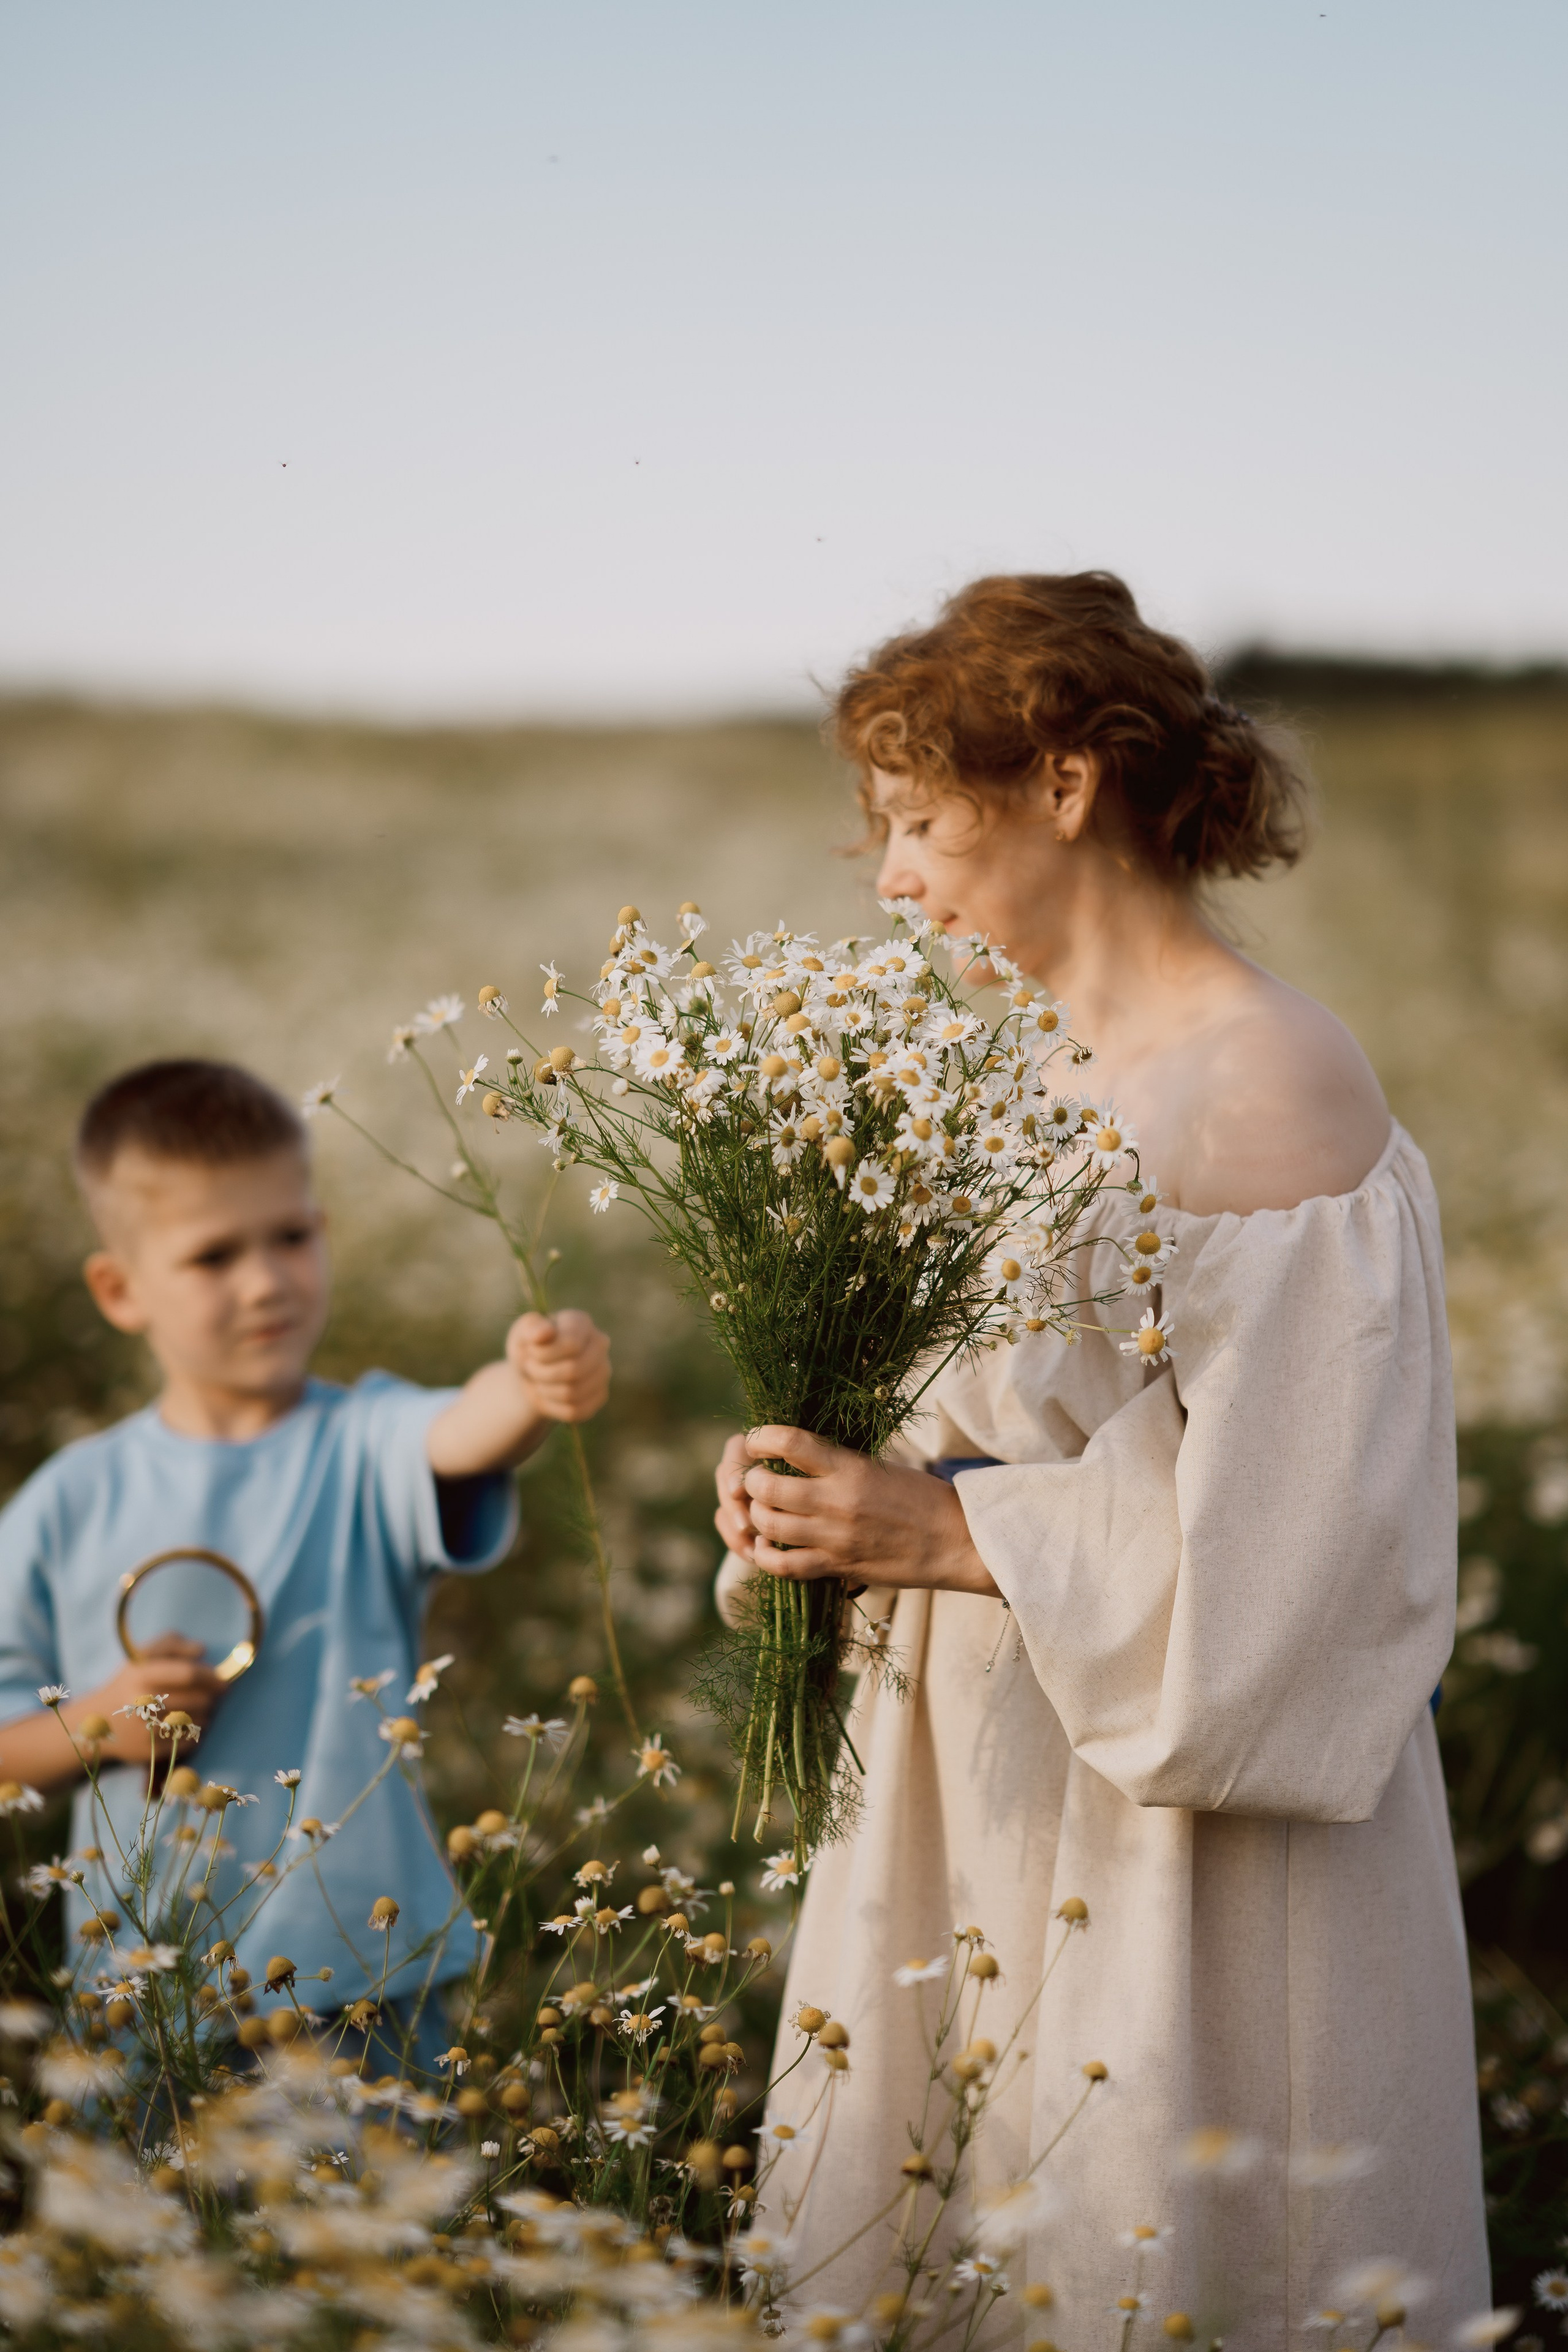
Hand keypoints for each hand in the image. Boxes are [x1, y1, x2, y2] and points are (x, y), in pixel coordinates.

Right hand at [67, 1640, 227, 1766]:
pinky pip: (188, 1742)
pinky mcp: (149, 1752)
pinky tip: (188, 1725)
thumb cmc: (129, 1682)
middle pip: (198, 1700)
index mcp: (141, 1674)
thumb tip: (201, 1650)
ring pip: (197, 1722)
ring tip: (202, 1709)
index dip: (211, 1676)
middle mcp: (142, 1702)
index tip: (222, 1679)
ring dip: (206, 1715)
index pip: (189, 1674)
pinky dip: (195, 1733)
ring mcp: (144, 1729)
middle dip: (212, 1697)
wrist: (97, 1721)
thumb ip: (172, 1643)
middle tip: (215, 1695)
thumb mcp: (142, 1655)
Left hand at [505, 1309, 610, 1423]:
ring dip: (545, 1390)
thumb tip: (544, 1332)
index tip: (530, 1351)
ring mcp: (603, 1371)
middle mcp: (600, 1344)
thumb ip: (530, 1329)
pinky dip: (553, 1406)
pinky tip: (549, 1395)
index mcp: (581, 1322)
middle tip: (531, 1369)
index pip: (570, 1344)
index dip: (543, 1354)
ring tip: (539, 1381)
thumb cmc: (528, 1349)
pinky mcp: (600, 1396)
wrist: (531, 1374)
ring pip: (572, 1393)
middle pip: (574, 1370)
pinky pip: (575, 1411)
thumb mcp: (520, 1335)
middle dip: (542, 1374)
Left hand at [713, 1426, 998, 1596]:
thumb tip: (796, 1456)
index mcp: (851, 1467)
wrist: (957, 1540)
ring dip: (756, 1516)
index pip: (790, 1442)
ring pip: (771, 1526)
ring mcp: (836, 1537)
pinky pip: (786, 1566)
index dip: (761, 1439)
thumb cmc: (921, 1498)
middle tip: (753, 1479)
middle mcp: (838, 1500)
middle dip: (751, 1481)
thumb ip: (838, 1464)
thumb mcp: (880, 1467)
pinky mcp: (839, 1567)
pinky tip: (764, 1548)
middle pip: (769, 1486)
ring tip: (759, 1510)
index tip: (754, 1440)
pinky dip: (766, 1557)